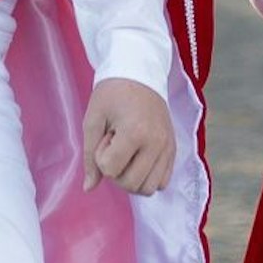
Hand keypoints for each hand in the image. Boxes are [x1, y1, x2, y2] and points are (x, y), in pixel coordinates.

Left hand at [81, 78, 175, 196]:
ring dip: (132, 178)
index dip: (101, 157)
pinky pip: (163, 182)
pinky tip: (139, 159)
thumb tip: (89, 187)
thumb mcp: (93, 120)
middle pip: (131, 185)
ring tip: (128, 154)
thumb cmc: (112, 94)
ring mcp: (168, 148)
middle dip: (116, 171)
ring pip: (149, 188)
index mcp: (136, 132)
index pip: (111, 170)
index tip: (106, 135)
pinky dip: (148, 178)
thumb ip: (90, 155)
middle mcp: (157, 143)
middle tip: (116, 145)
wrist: (139, 74)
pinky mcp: (173, 149)